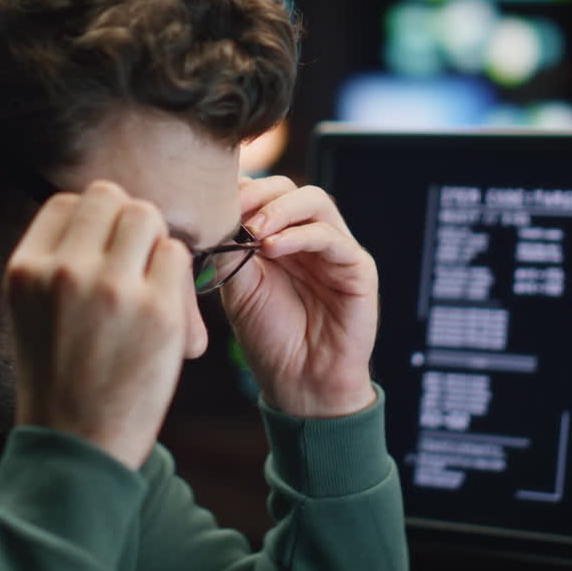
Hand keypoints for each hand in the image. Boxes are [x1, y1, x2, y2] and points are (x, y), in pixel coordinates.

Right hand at [4, 180, 192, 469]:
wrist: (77, 444)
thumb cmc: (58, 375)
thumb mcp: (30, 309)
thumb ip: (55, 259)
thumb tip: (102, 208)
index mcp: (27, 269)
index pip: (68, 202)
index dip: (91, 220)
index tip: (100, 249)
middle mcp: (66, 271)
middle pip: (111, 198)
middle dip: (125, 223)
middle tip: (130, 261)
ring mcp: (114, 289)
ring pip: (148, 217)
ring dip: (153, 242)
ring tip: (146, 281)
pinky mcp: (159, 311)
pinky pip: (178, 256)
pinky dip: (176, 274)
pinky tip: (163, 306)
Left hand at [222, 176, 378, 417]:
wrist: (299, 381)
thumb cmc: (269, 337)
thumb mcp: (238, 289)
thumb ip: (230, 251)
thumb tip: (214, 218)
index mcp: (279, 236)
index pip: (263, 193)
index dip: (240, 191)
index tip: (213, 205)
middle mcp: (309, 237)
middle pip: (289, 188)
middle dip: (259, 194)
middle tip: (235, 214)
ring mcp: (336, 250)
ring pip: (315, 202)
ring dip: (280, 210)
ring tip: (254, 231)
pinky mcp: (358, 268)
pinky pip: (333, 238)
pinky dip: (301, 235)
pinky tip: (273, 248)